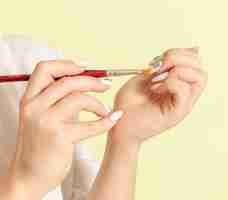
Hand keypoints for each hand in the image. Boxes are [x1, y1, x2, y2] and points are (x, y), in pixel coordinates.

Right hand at [9, 60, 122, 198]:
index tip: (86, 66)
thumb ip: (58, 99)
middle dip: (92, 81)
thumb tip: (85, 81)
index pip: (44, 69)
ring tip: (105, 110)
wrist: (30, 175)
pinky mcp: (59, 137)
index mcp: (29, 99)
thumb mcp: (43, 116)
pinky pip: (90, 124)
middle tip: (106, 86)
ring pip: (79, 99)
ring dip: (98, 103)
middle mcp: (34, 107)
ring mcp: (45, 121)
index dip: (67, 64)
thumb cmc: (41, 144)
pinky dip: (106, 121)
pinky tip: (113, 119)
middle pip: (67, 81)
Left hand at [109, 48, 206, 145]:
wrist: (119, 122)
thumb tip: (193, 48)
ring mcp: (183, 104)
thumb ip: (166, 64)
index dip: (179, 53)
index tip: (157, 60)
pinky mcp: (177, 112)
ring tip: (158, 79)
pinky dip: (169, 83)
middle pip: (201, 68)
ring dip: (177, 70)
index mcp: (180, 84)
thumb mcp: (146, 76)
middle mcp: (186, 94)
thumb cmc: (131, 102)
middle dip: (179, 58)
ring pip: (199, 77)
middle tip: (159, 66)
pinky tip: (155, 88)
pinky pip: (184, 91)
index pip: (195, 62)